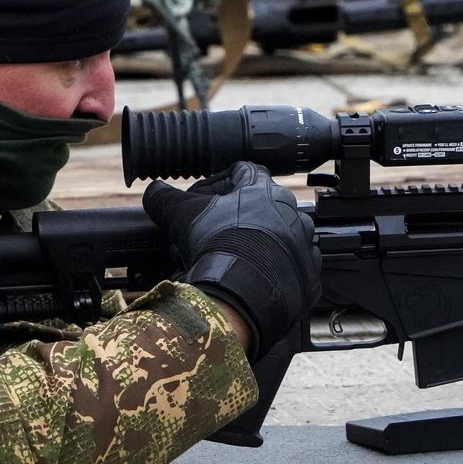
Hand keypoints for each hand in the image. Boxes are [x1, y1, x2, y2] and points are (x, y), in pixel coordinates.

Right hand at [142, 162, 320, 358]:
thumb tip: (154, 192)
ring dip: (258, 245)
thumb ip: (166, 198)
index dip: (218, 182)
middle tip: (213, 233)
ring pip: (279, 238)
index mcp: (264, 190)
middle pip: (262, 207)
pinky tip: (253, 280)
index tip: (201, 198)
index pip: (243, 172)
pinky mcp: (308, 276)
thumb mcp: (182, 215)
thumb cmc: (219, 244)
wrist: (246, 291)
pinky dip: (273, 273)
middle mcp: (291, 213)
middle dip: (237, 218)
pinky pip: (292, 270)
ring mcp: (304, 245)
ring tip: (232, 259)